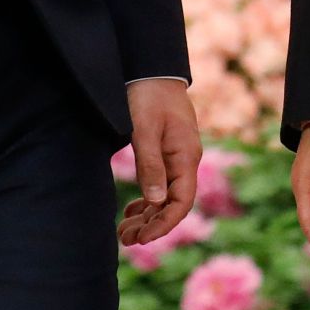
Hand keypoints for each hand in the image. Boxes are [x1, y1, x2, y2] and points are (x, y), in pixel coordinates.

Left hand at [118, 79, 200, 247]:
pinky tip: (132, 211)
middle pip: (173, 203)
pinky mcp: (165, 152)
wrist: (151, 69)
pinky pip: (159, 184)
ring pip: (165, 196)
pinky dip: (146, 201)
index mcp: (185, 156)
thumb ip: (150, 165)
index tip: (144, 239)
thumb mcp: (145, 130)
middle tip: (125, 240)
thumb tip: (154, 202)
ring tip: (124, 232)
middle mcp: (185, 160)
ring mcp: (176, 157)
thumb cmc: (148, 96)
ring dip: (147, 216)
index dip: (164, 224)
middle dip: (152, 225)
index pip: (181, 201)